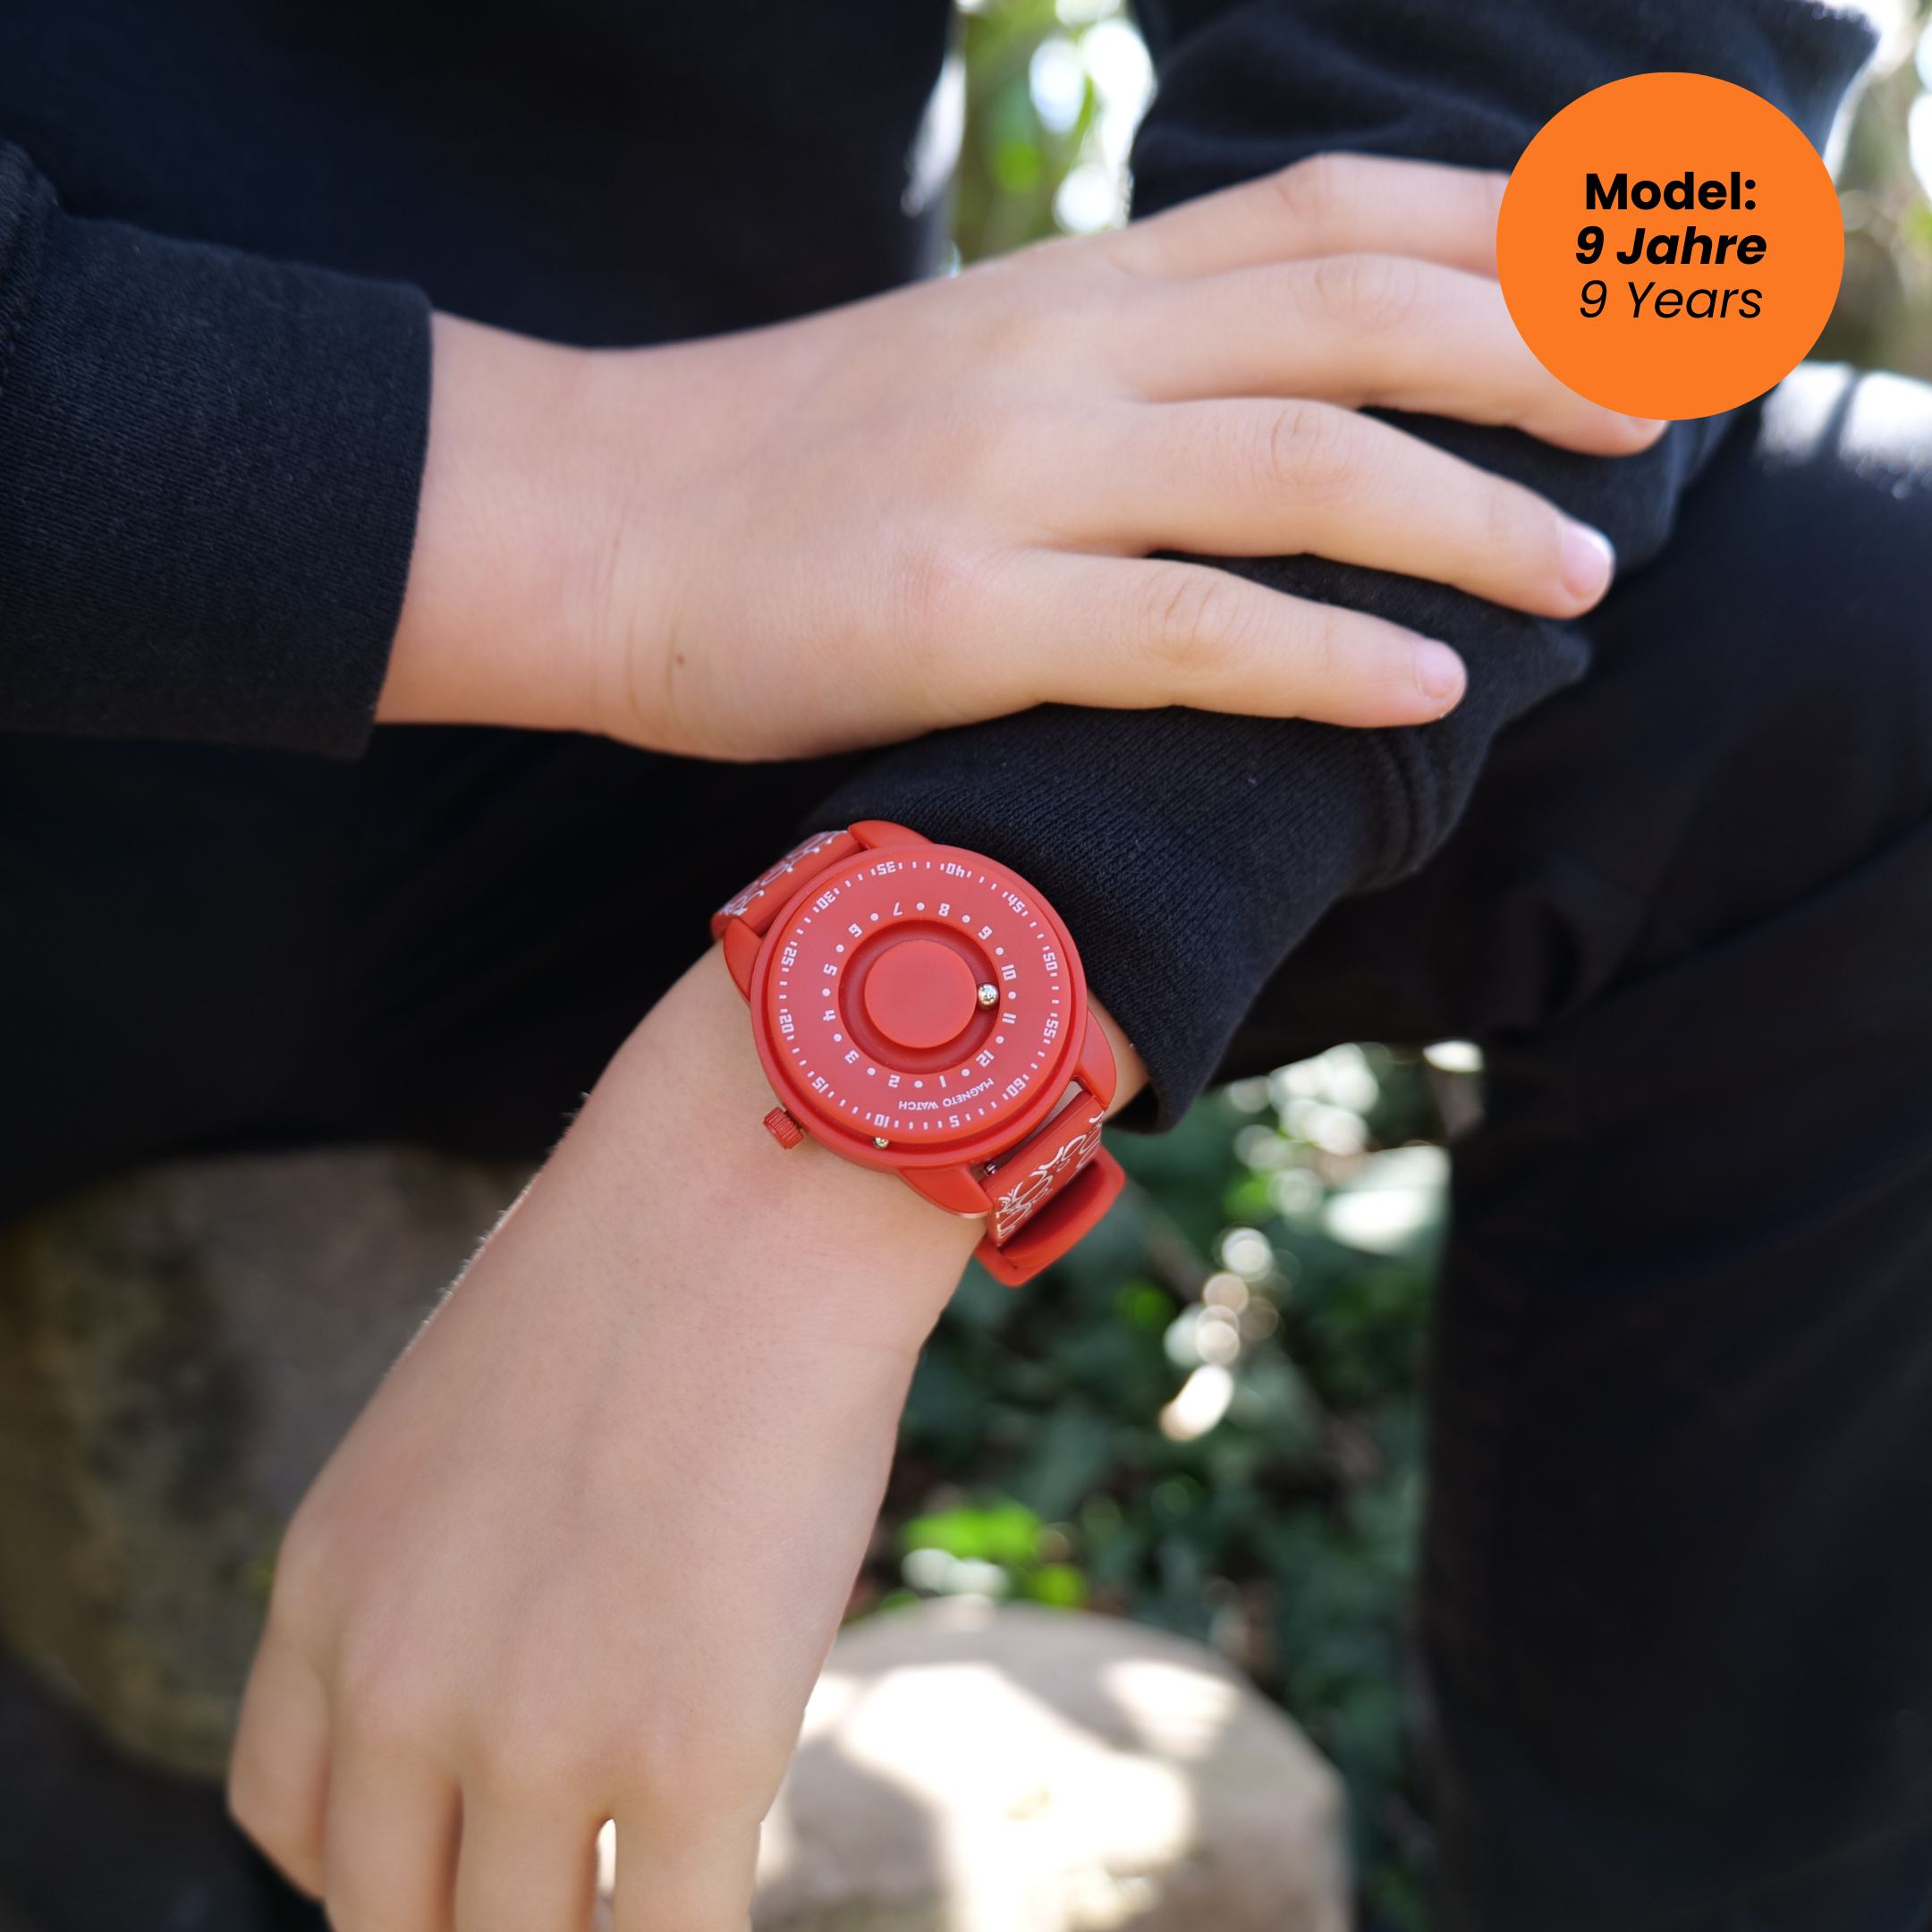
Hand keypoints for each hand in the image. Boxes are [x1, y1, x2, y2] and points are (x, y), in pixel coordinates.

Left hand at [228, 953, 1145, 1929]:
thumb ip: (457, 1561)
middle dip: (489, 1910)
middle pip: (394, 1917)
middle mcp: (394, 1680)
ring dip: (594, 1924)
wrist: (755, 1189)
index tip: (473, 1848)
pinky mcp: (683, 1756)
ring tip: (661, 1861)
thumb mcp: (469, 1417)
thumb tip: (544, 1651)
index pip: (290, 1821)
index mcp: (327, 1586)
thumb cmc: (651, 1270)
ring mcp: (530, 1733)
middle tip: (580, 1873)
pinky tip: (728, 1864)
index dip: (389, 1860)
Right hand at [379, 154, 1656, 759]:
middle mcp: (1059, 354)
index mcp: (1069, 288)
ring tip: (1581, 577)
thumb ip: (1111, 369)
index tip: (1609, 289)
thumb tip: (1264, 419)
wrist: (583, 521)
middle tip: (1649, 423)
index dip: (1493, 232)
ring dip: (1465, 515)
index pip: (1323, 209)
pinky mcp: (955, 614)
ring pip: (1296, 463)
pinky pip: (1183, 628)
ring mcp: (1007, 477)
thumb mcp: (963, 371)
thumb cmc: (776, 468)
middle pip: (1352, 311)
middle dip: (1531, 355)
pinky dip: (1320, 654)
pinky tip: (1423, 686)